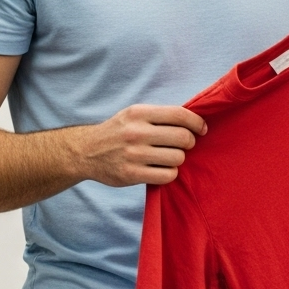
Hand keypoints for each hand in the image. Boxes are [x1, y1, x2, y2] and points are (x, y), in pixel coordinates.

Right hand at [69, 103, 206, 187]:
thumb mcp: (134, 115)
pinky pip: (167, 175)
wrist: (85, 152)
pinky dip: (169, 173)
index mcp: (139, 113)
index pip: (180, 115)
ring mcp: (134, 154)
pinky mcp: (132, 174)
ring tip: (168, 157)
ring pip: (178, 158)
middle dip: (189, 142)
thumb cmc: (118, 132)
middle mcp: (136, 132)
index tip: (202, 130)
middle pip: (183, 138)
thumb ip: (160, 116)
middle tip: (183, 145)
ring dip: (178, 159)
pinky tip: (161, 169)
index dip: (197, 123)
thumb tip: (195, 122)